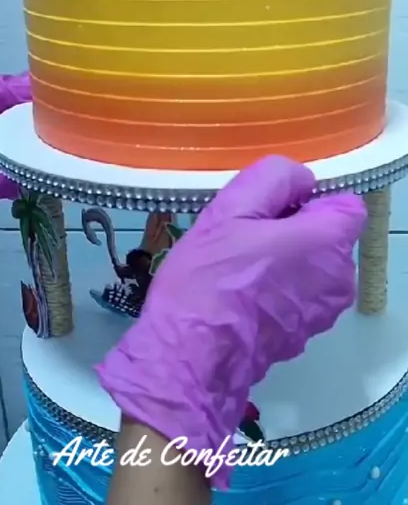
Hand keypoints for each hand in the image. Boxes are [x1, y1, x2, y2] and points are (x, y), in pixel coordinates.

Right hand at [96, 156, 366, 488]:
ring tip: (238, 265)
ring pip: (311, 266)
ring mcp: (322, 313)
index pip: (345, 203)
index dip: (308, 198)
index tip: (270, 207)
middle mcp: (338, 279)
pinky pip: (298, 295)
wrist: (190, 356)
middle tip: (244, 235)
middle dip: (293, 228)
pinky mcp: (303, 336)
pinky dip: (278, 288)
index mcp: (327, 243)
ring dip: (284, 259)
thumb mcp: (231, 208)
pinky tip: (240, 294)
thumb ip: (274, 178)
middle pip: (327, 235)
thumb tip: (300, 180)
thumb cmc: (210, 277)